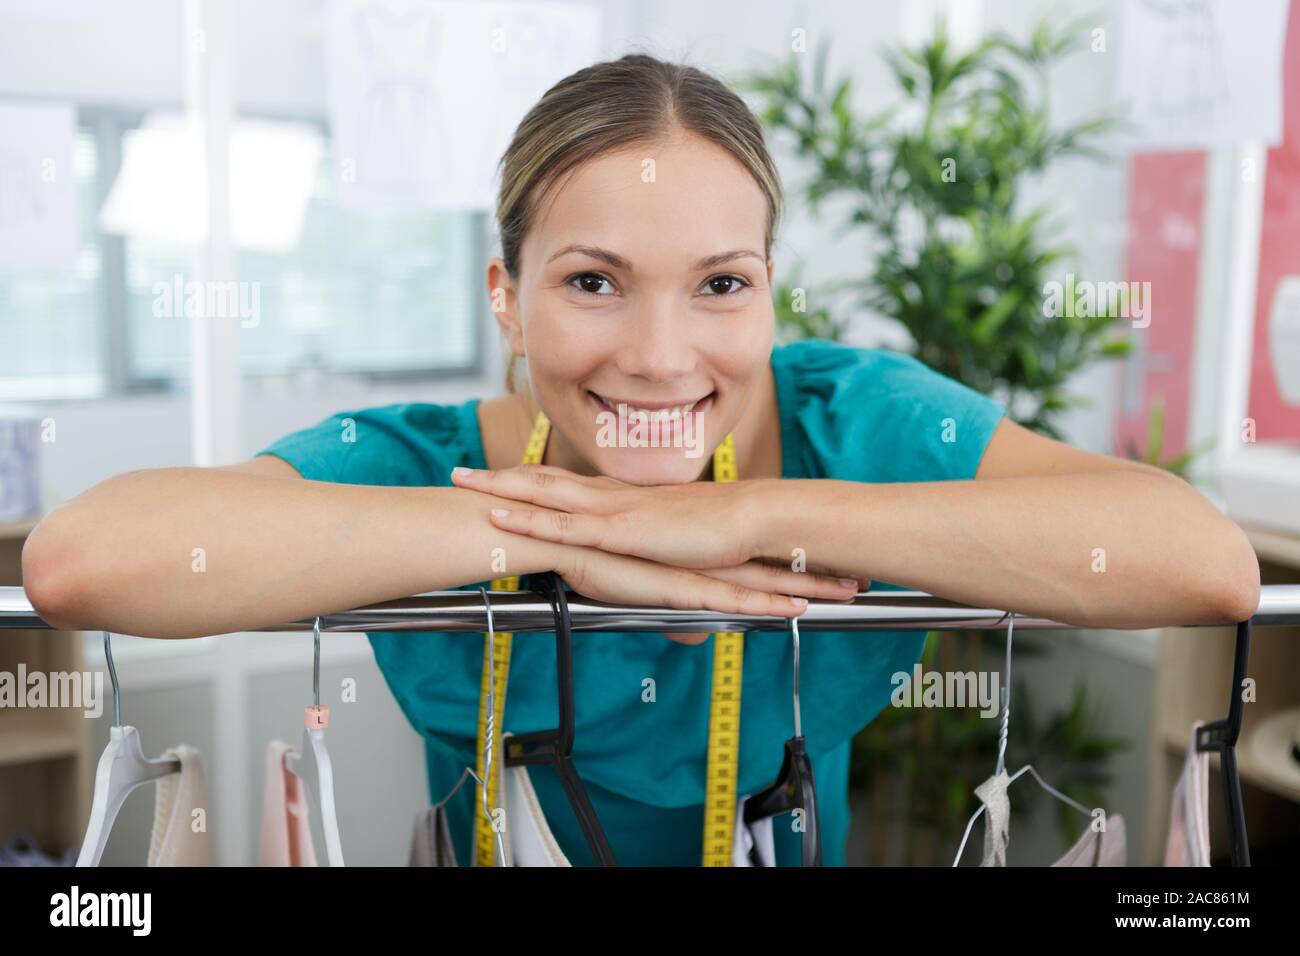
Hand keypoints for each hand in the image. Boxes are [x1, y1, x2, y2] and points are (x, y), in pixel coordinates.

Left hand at [451, 463, 789, 570]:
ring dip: (500, 488)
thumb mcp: (672, 548)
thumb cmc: (719, 537)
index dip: (528, 482)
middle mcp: (611, 497)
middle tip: (459, 474)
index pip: (565, 487)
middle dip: (499, 477)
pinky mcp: (620, 530)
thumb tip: (638, 568)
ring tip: (461, 483)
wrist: (749, 521)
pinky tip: (500, 517)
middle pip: (543, 481)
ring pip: (544, 494)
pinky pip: (565, 526)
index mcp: (622, 501)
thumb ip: (649, 555)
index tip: (496, 480)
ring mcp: (613, 510)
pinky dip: (529, 521)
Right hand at [544, 542, 855, 644]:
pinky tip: (796, 607)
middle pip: (771, 561)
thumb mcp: (630, 584)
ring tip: (850, 591)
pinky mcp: (676, 582)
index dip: (792, 560)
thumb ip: (668, 606)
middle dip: (817, 568)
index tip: (827, 562)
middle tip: (861, 575)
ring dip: (807, 584)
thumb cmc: (579, 555)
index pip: (754, 555)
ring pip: (762, 578)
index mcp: (693, 546)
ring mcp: (692, 565)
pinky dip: (766, 602)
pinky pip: (731, 597)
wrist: (546, 533)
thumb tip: (693, 634)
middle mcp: (701, 551)